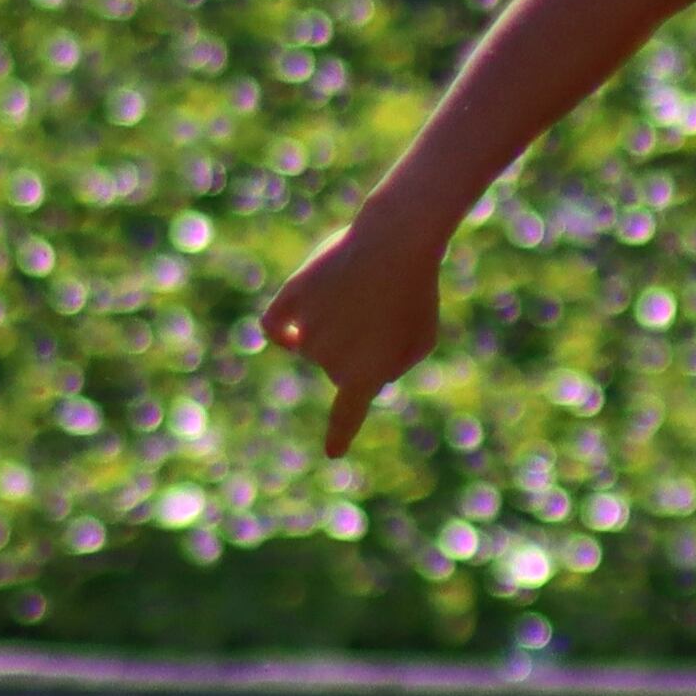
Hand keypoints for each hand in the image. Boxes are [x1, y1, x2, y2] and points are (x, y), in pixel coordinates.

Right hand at [260, 199, 449, 458]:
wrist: (396, 243)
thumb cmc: (416, 292)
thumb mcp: (421, 338)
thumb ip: (392, 363)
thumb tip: (358, 366)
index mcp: (364, 375)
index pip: (346, 414)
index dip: (339, 434)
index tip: (333, 452)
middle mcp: (329, 359)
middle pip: (338, 367)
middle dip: (357, 349)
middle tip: (381, 313)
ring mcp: (307, 329)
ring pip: (311, 344)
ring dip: (332, 327)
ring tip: (361, 295)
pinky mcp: (293, 298)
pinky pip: (274, 325)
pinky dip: (281, 328)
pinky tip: (290, 327)